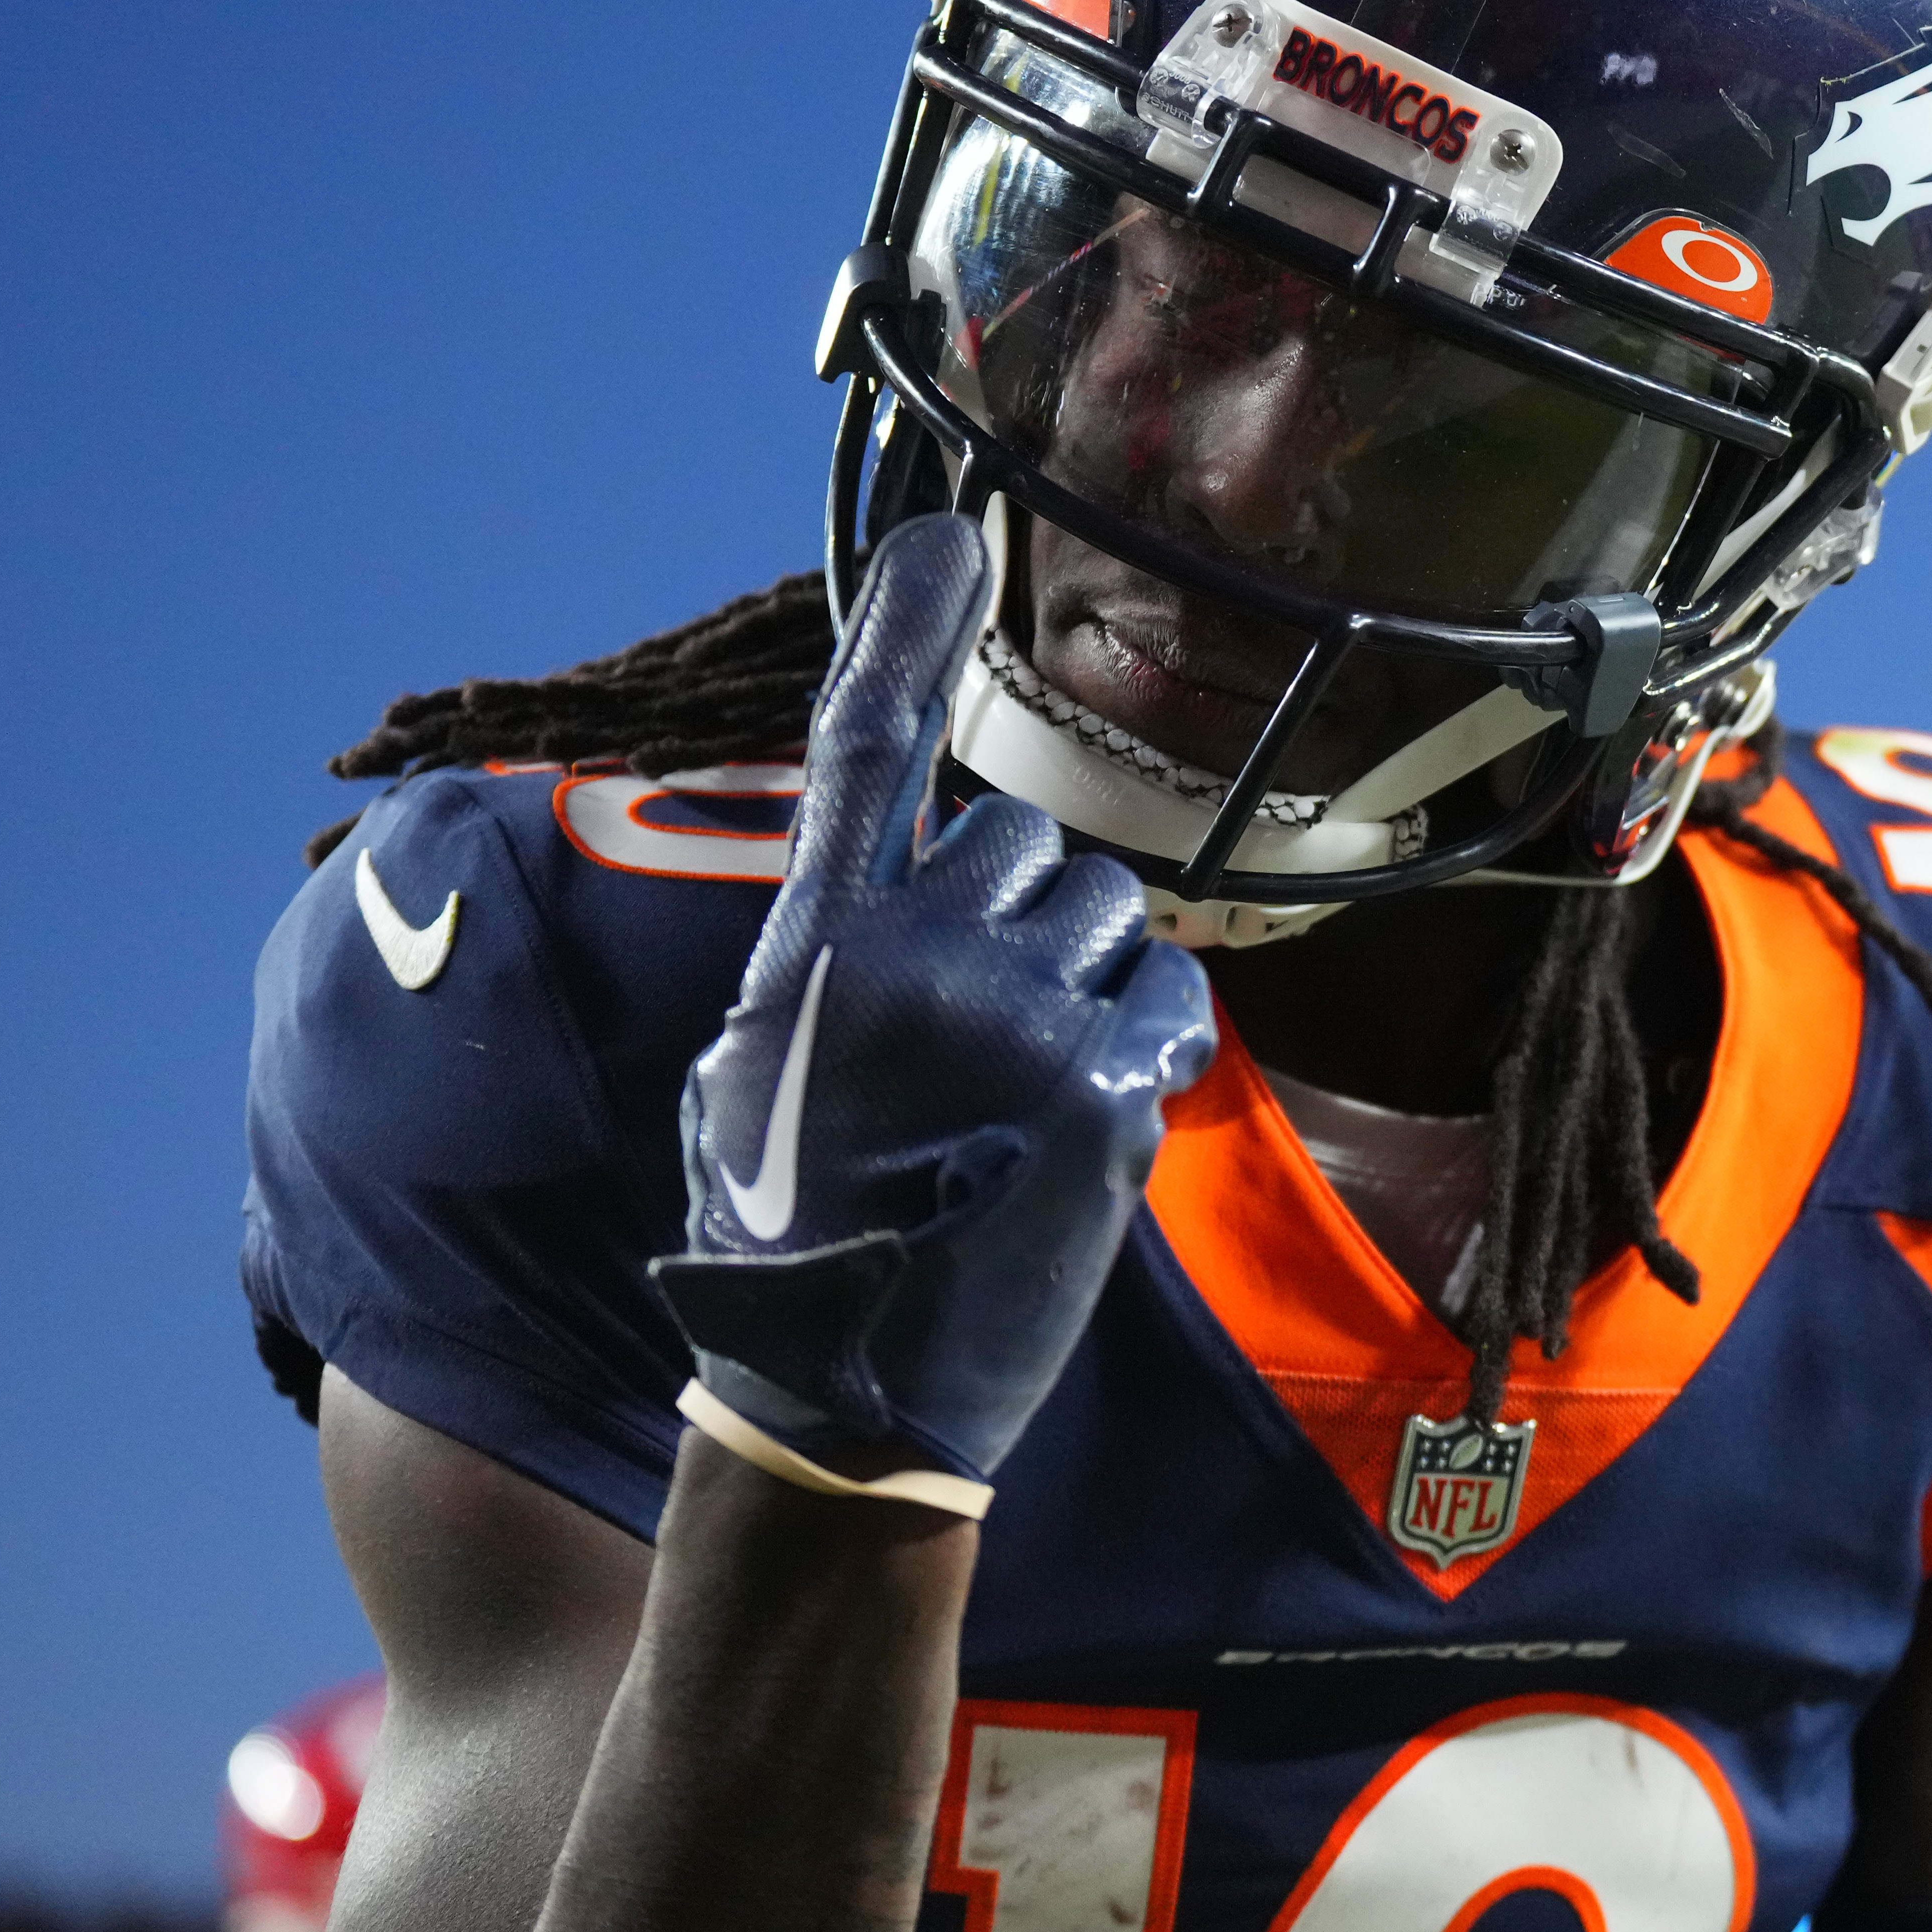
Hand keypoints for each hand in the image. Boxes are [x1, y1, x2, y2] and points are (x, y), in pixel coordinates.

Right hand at [650, 515, 1213, 1486]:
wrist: (842, 1395)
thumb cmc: (791, 1234)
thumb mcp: (762, 1069)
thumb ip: (836, 954)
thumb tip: (916, 879)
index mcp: (818, 946)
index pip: (862, 750)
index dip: (905, 635)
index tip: (948, 536)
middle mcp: (917, 959)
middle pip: (1020, 839)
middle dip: (1021, 912)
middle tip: (981, 1027)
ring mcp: (1015, 1023)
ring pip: (1105, 912)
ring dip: (1083, 978)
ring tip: (1021, 1087)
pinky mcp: (1102, 1094)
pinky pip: (1168, 1003)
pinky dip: (1143, 1047)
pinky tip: (1087, 1119)